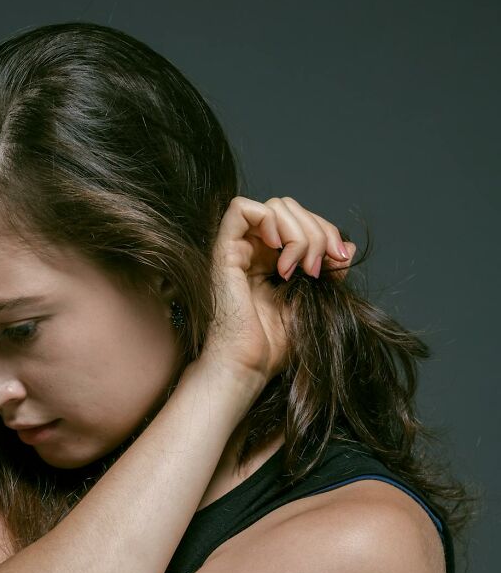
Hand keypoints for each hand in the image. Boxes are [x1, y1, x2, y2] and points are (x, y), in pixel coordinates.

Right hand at [196, 195, 355, 392]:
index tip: (339, 259)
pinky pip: (241, 209)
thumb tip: (347, 248)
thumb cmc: (274, 345)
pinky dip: (269, 220)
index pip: (303, 220)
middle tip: (318, 268)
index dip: (327, 230)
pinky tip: (280, 249)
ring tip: (301, 268)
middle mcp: (255, 250)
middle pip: (291, 208)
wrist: (249, 366)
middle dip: (317, 230)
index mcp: (274, 259)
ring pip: (274, 206)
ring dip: (299, 232)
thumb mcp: (314, 301)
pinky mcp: (224, 252)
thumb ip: (330, 272)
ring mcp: (239, 249)